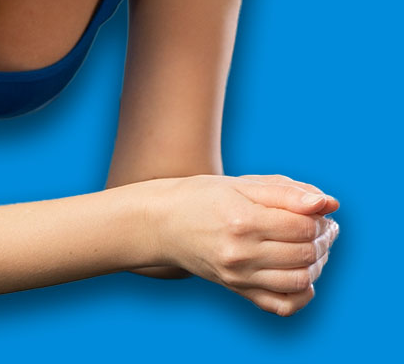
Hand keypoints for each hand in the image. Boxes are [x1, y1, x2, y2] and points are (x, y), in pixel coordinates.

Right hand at [152, 173, 338, 315]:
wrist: (161, 224)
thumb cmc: (202, 197)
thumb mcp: (240, 184)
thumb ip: (287, 191)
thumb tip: (329, 203)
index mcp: (241, 220)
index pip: (303, 226)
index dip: (319, 217)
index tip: (316, 209)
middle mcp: (240, 252)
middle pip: (305, 252)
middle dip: (322, 237)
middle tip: (320, 225)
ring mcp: (238, 276)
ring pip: (300, 279)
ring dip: (317, 262)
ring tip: (311, 246)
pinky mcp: (237, 290)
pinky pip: (283, 306)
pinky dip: (303, 293)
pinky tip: (301, 274)